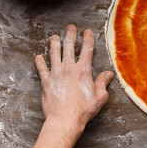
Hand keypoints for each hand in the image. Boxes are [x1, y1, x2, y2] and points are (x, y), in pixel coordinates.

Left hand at [33, 25, 113, 147]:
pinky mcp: (46, 82)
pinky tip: (38, 56)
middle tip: (70, 27)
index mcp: (83, 70)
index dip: (88, 39)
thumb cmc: (83, 109)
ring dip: (54, 44)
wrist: (64, 119)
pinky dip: (39, 62)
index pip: (87, 50)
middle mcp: (69, 68)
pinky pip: (42, 69)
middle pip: (69, 47)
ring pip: (54, 54)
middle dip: (70, 35)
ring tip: (54, 37)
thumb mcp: (100, 96)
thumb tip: (108, 74)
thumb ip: (103, 83)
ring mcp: (56, 74)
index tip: (87, 31)